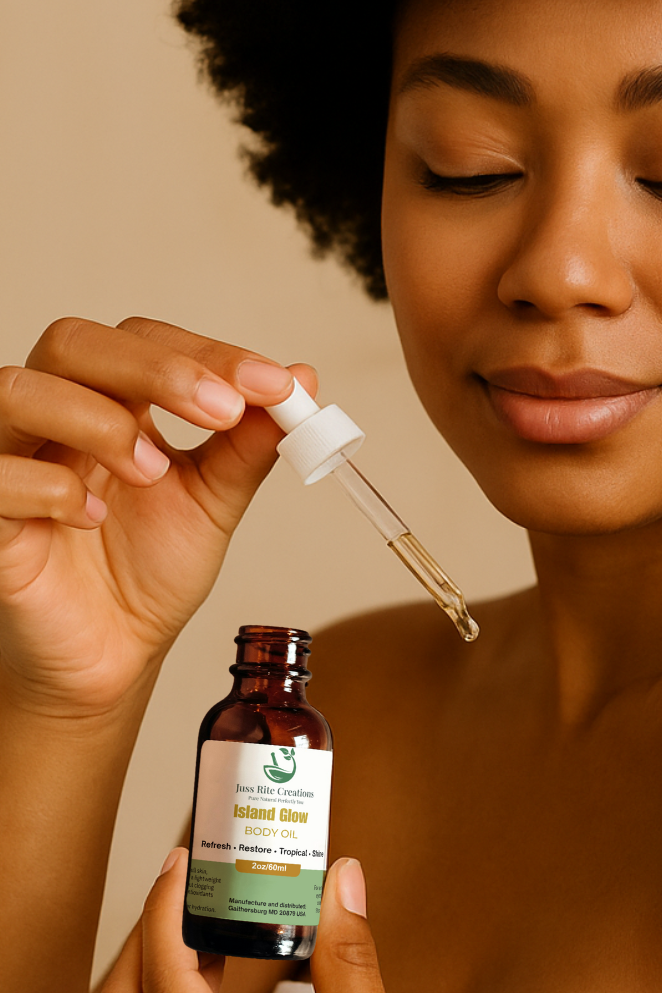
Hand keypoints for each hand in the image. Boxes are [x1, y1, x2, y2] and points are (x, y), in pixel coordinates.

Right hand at [0, 317, 312, 714]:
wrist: (116, 651)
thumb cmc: (151, 569)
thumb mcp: (214, 501)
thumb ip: (249, 443)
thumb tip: (301, 381)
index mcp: (113, 402)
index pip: (143, 340)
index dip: (206, 354)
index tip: (273, 385)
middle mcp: (56, 417)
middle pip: (75, 343)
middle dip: (156, 370)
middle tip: (223, 411)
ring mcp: (12, 459)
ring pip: (20, 392)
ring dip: (99, 421)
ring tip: (152, 471)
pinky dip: (46, 485)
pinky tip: (91, 515)